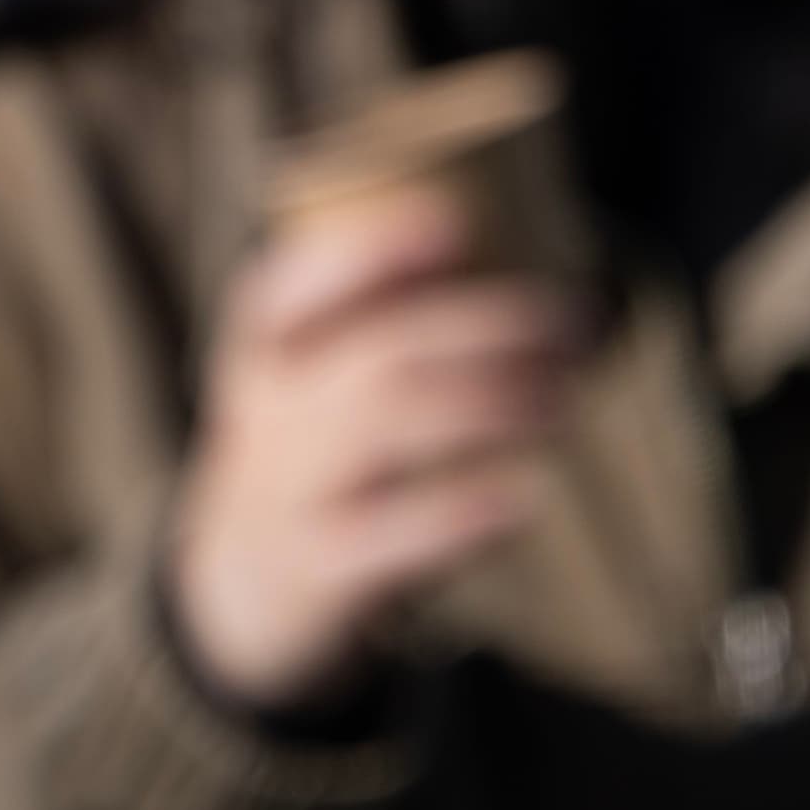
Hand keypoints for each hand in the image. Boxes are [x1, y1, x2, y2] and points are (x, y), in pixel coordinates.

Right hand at [167, 188, 583, 713]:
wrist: (240, 584)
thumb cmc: (312, 450)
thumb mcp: (312, 379)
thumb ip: (383, 330)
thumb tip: (512, 264)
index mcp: (262, 347)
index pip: (296, 281)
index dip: (375, 252)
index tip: (456, 224)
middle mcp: (267, 410)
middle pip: (375, 352)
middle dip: (482, 329)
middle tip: (569, 322)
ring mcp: (286, 489)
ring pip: (384, 427)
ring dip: (486, 404)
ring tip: (562, 399)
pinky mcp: (319, 569)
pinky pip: (394, 535)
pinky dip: (463, 510)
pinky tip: (525, 496)